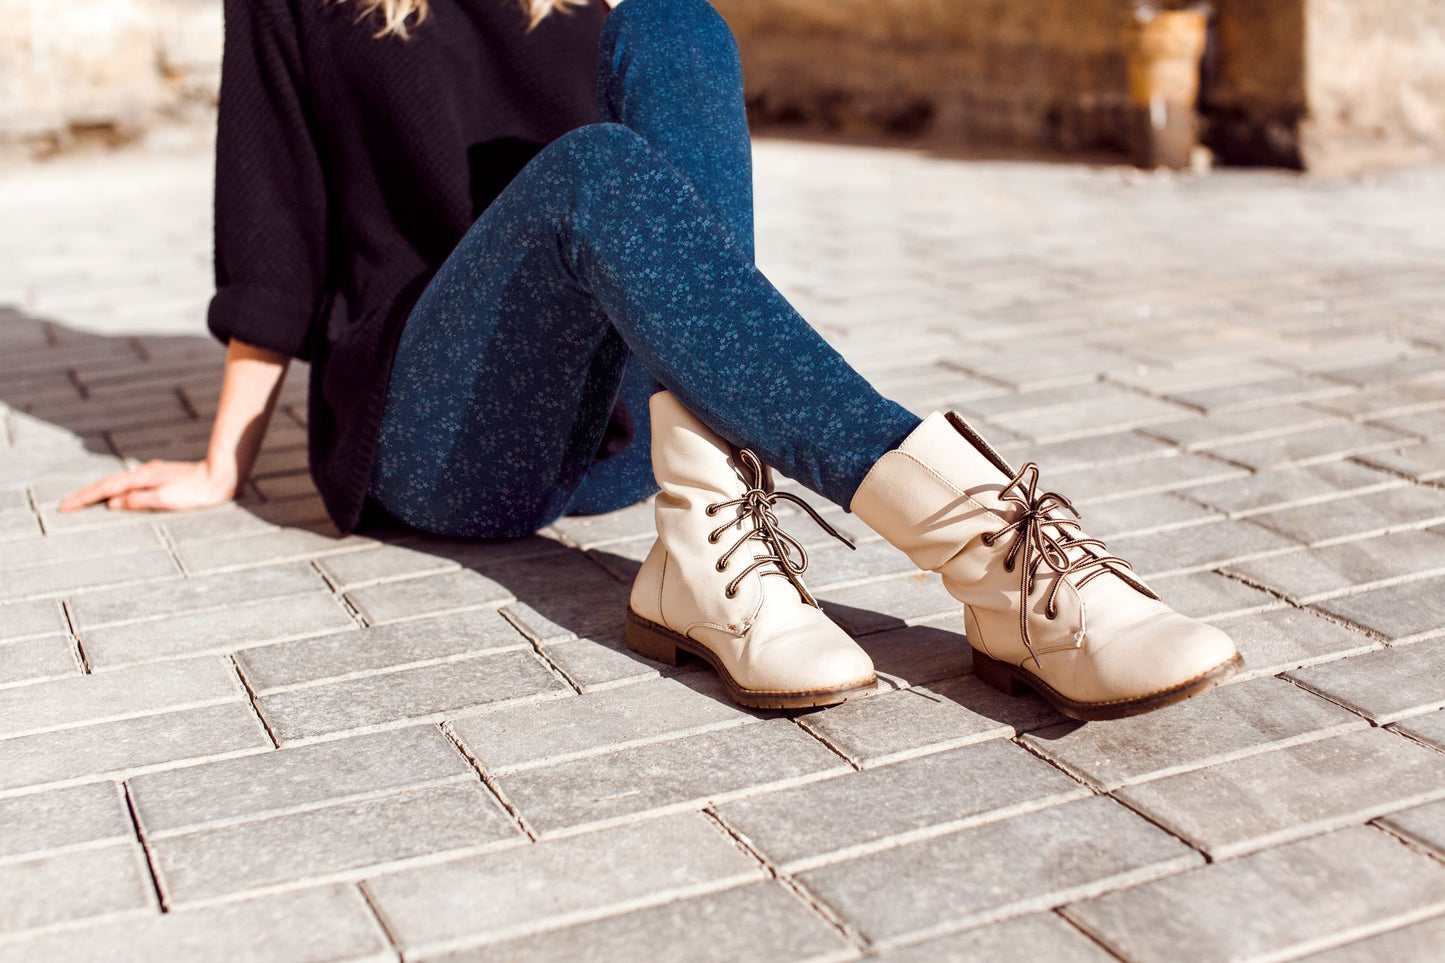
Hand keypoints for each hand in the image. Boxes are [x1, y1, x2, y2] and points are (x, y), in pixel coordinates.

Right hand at [58, 460, 238, 513]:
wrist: (220, 476)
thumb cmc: (198, 491)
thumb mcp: (167, 499)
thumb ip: (139, 500)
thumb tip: (112, 503)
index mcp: (142, 478)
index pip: (106, 489)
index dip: (84, 498)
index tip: (65, 506)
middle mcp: (144, 473)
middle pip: (107, 483)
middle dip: (85, 495)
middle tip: (66, 506)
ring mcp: (151, 474)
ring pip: (118, 482)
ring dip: (99, 492)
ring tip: (83, 502)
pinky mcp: (160, 477)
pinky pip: (129, 484)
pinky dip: (115, 490)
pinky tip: (116, 495)